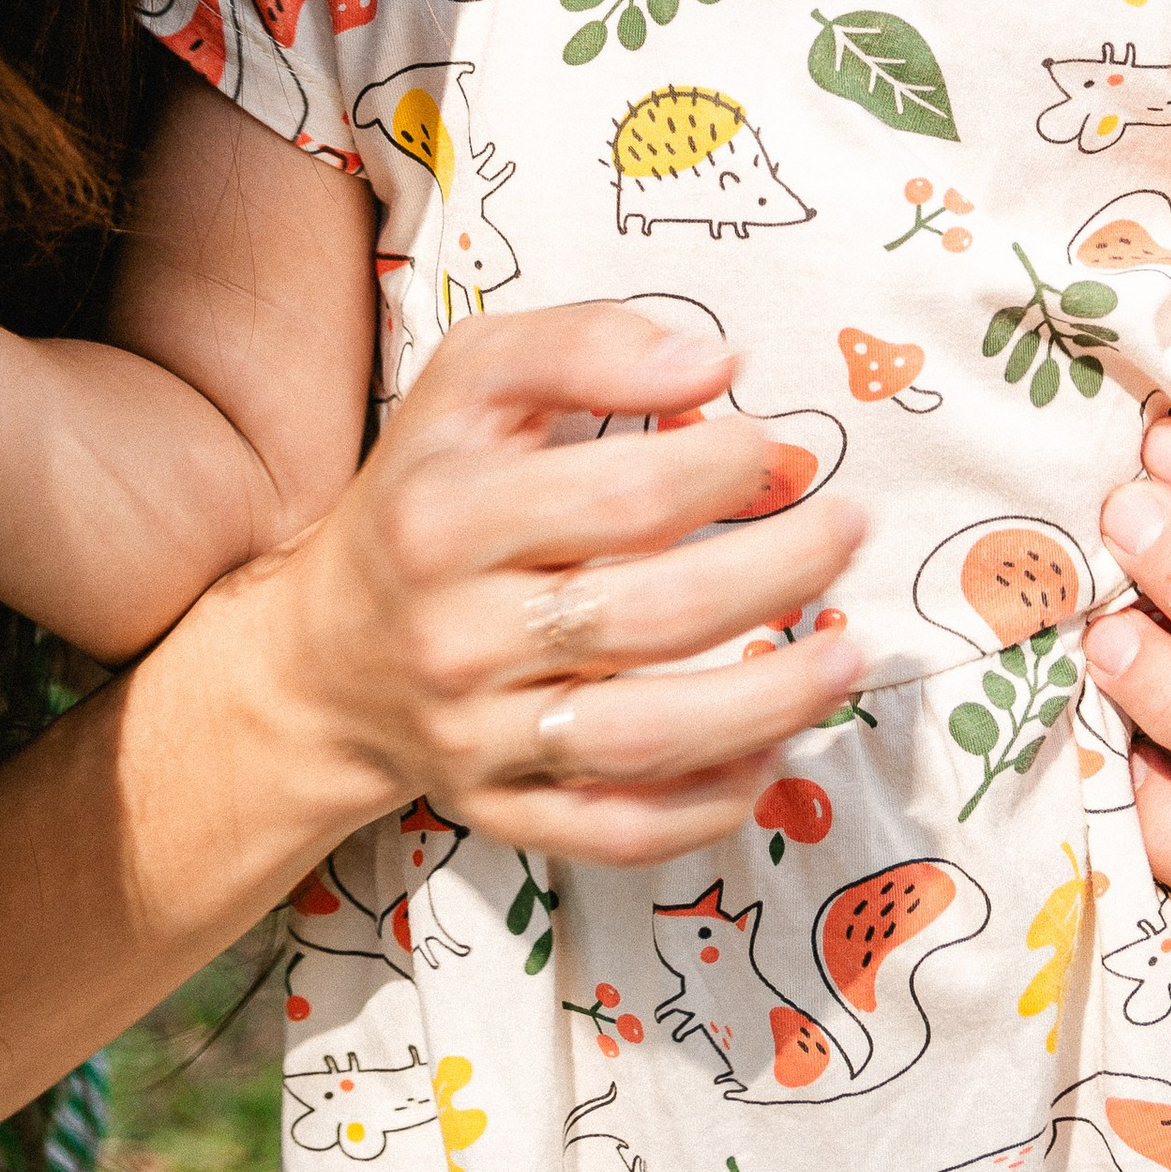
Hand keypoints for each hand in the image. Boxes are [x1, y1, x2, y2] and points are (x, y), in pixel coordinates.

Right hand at [267, 301, 865, 869]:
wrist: (321, 656)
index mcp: (443, 516)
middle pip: (650, 617)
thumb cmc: (424, 490)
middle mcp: (453, 635)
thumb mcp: (472, 379)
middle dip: (778, 572)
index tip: (771, 448)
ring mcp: (475, 736)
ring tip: (847, 652)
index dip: (722, 469)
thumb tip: (715, 362)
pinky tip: (772, 755)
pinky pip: (615, 829)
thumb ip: (584, 342)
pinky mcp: (498, 811)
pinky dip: (705, 806)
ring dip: (770, 700)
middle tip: (849, 531)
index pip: (621, 497)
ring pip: (643, 737)